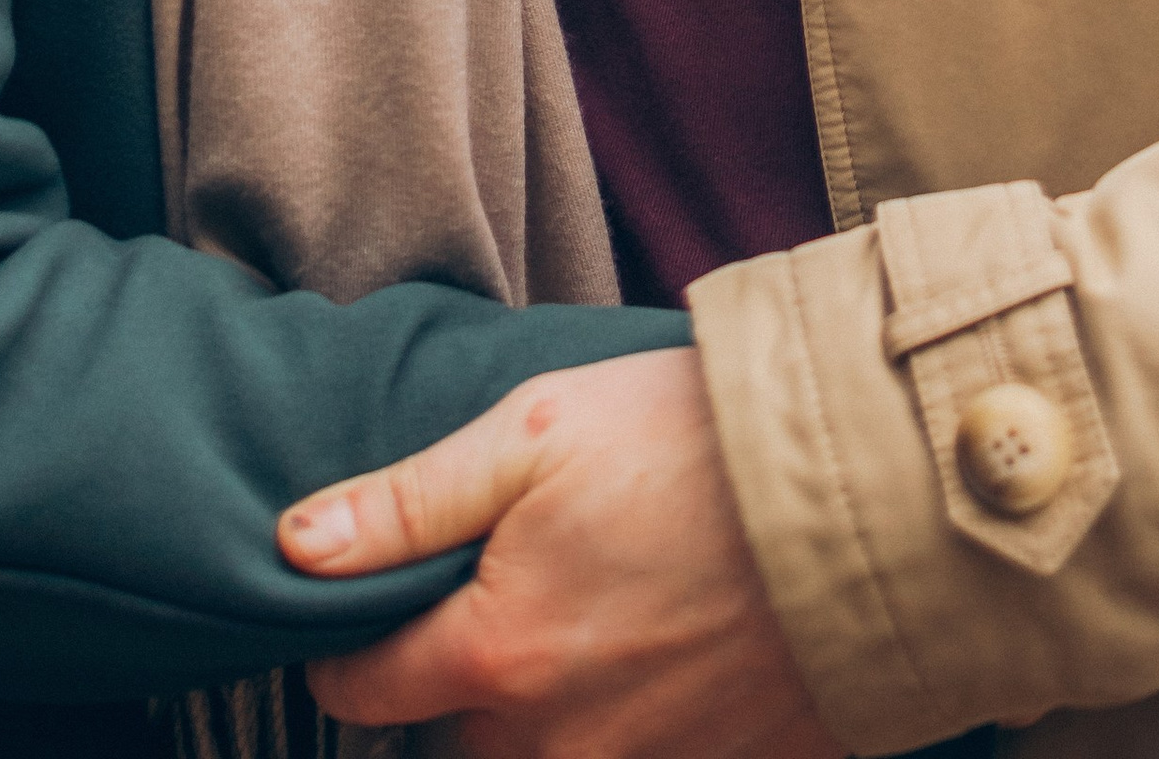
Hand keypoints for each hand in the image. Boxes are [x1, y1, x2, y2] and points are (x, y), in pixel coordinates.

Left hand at [281, 353, 839, 758]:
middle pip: (450, 756)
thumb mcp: (534, 432)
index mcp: (498, 655)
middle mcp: (555, 742)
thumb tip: (293, 548)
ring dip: (522, 732)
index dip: (341, 662)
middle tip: (462, 640)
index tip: (349, 633)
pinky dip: (610, 742)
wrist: (865, 502)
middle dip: (439, 711)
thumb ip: (407, 502)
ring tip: (551, 656)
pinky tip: (634, 680)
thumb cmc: (691, 447)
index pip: (364, 695)